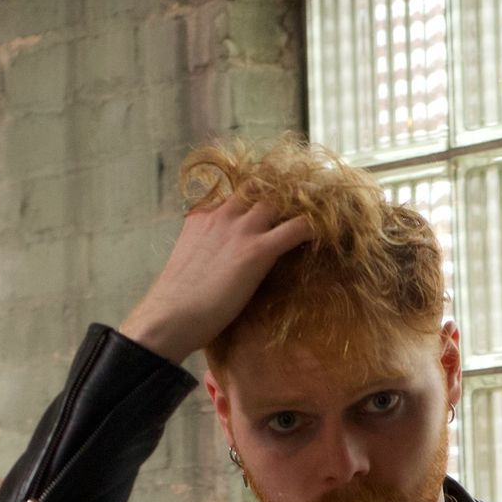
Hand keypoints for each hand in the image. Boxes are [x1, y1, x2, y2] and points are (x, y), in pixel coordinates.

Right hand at [119, 195, 313, 364]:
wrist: (171, 315)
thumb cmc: (178, 303)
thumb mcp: (190, 265)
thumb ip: (207, 254)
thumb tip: (218, 268)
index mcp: (203, 216)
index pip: (236, 193)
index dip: (257, 197)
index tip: (275, 203)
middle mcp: (223, 214)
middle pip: (259, 186)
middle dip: (282, 188)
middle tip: (307, 196)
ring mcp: (240, 229)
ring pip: (279, 199)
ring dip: (302, 202)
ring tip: (324, 207)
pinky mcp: (257, 250)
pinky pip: (297, 228)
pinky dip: (315, 226)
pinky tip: (330, 231)